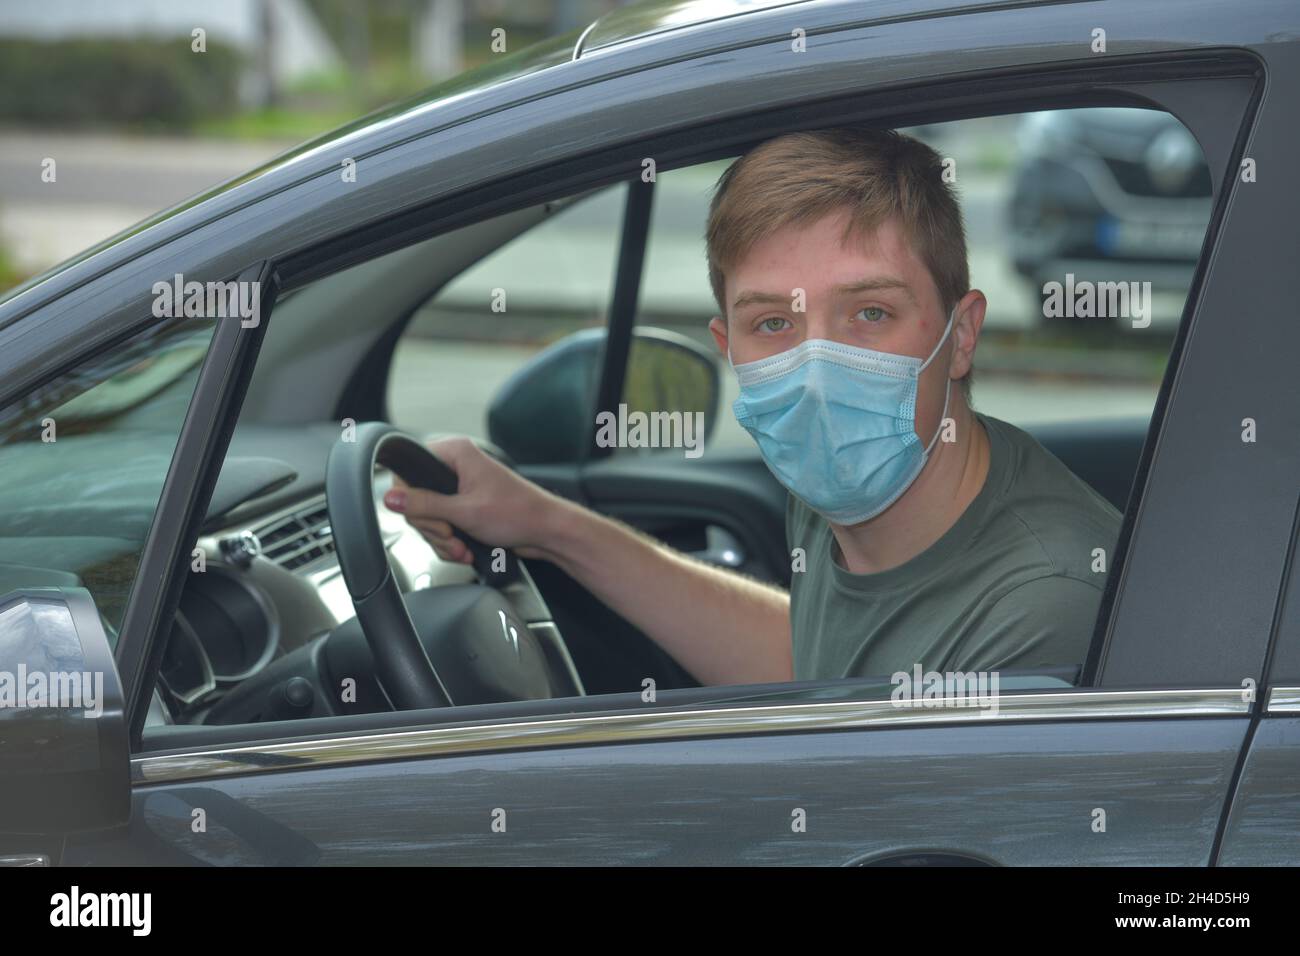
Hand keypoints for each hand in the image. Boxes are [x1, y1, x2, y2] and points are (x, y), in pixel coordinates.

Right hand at [382, 436, 562, 564]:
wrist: (546, 532)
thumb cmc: (518, 513)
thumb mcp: (464, 512)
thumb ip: (424, 505)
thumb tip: (390, 499)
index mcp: (454, 453)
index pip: (407, 472)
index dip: (412, 502)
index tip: (432, 520)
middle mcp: (455, 467)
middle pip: (416, 501)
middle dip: (433, 528)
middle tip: (452, 535)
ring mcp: (458, 489)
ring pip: (428, 519)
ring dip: (443, 540)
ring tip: (462, 547)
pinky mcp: (463, 508)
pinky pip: (442, 527)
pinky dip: (450, 543)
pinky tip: (465, 550)